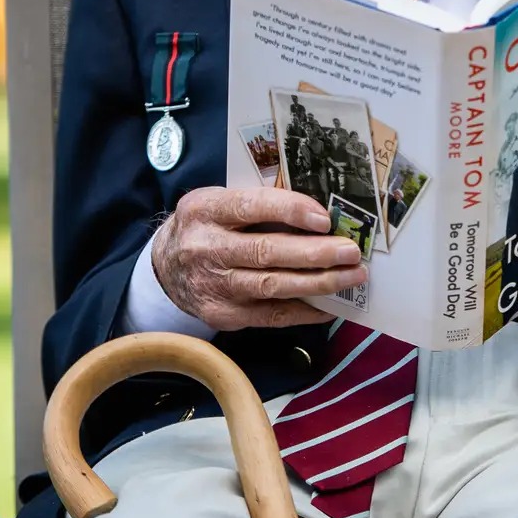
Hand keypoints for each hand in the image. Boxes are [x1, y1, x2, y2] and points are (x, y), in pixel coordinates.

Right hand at [151, 186, 365, 330]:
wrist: (165, 268)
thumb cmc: (206, 226)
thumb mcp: (218, 202)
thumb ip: (257, 204)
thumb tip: (317, 213)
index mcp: (206, 210)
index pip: (251, 206)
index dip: (290, 211)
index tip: (324, 219)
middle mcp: (206, 248)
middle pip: (266, 252)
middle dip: (315, 253)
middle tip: (351, 251)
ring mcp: (215, 287)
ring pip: (273, 287)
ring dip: (319, 282)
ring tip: (352, 276)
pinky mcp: (223, 316)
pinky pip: (271, 316)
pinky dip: (305, 311)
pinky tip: (331, 304)